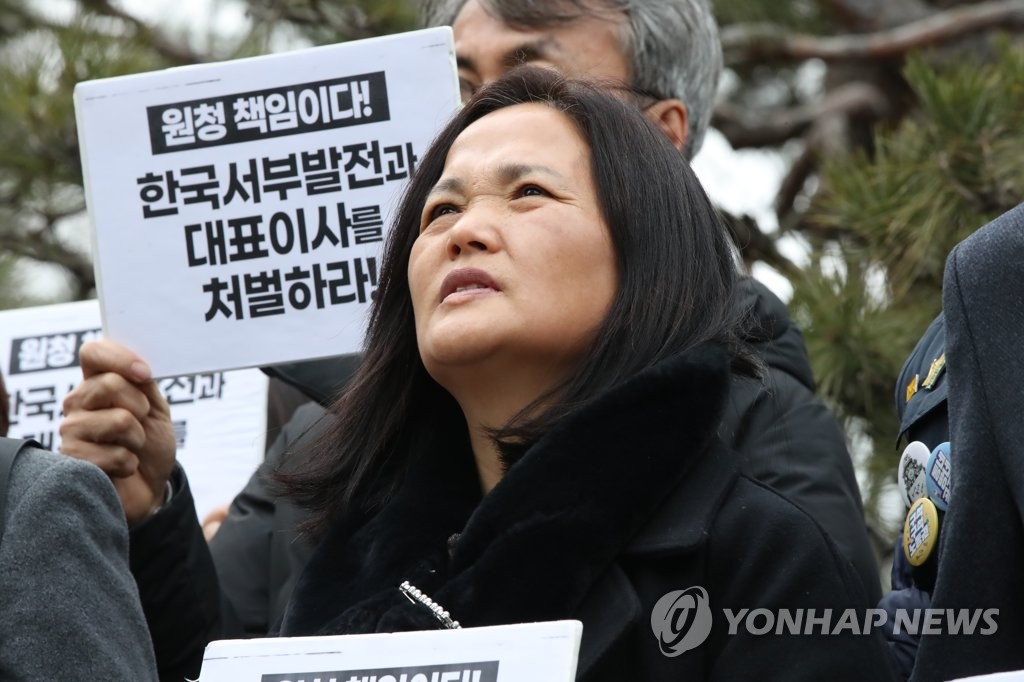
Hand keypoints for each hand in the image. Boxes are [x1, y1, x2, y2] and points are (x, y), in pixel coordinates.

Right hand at [60, 339, 176, 523]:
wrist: (150, 486)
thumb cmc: (150, 444)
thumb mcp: (156, 409)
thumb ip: (145, 385)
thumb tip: (138, 368)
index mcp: (96, 383)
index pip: (93, 352)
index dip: (119, 357)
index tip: (145, 374)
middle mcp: (77, 403)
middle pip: (109, 384)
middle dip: (141, 407)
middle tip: (141, 424)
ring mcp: (70, 431)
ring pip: (117, 420)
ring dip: (138, 438)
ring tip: (131, 448)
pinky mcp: (71, 461)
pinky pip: (115, 454)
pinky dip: (130, 463)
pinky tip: (123, 469)